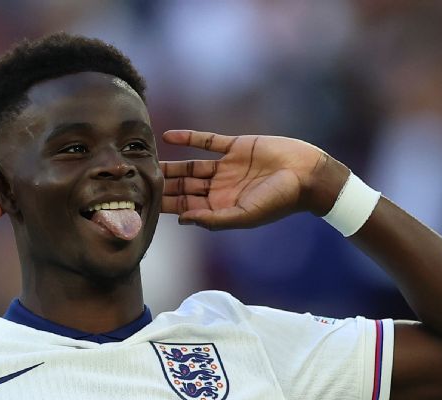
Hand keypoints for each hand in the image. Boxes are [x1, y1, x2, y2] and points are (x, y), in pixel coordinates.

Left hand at [160, 130, 347, 229]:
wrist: (307, 174)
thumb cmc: (280, 201)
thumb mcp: (245, 215)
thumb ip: (214, 219)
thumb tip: (182, 221)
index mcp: (221, 208)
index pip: (186, 208)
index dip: (165, 207)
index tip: (142, 204)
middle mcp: (220, 189)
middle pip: (183, 188)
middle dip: (161, 186)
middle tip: (134, 181)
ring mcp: (226, 167)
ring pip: (190, 166)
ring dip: (170, 164)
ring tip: (145, 160)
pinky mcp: (234, 147)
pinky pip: (207, 142)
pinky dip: (188, 138)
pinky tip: (168, 136)